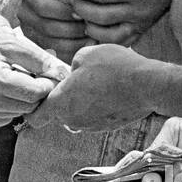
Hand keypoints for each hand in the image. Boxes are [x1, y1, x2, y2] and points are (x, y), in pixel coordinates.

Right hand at [0, 28, 70, 130]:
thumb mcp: (8, 44)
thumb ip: (38, 59)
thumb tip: (63, 74)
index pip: (36, 93)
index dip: (46, 83)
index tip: (44, 73)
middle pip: (28, 106)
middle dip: (33, 92)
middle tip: (25, 75)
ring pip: (17, 114)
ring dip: (19, 100)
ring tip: (6, 81)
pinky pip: (3, 120)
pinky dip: (5, 107)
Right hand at [18, 0, 91, 62]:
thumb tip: (82, 11)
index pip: (45, 7)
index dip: (65, 13)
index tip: (82, 14)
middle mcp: (25, 15)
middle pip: (48, 28)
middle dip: (73, 29)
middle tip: (90, 27)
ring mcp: (29, 32)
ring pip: (52, 44)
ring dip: (74, 42)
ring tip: (90, 37)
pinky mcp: (37, 45)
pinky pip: (55, 54)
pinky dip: (72, 51)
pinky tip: (84, 45)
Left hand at [25, 43, 161, 131]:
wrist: (148, 85)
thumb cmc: (114, 67)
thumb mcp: (84, 54)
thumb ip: (69, 66)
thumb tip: (71, 72)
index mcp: (61, 104)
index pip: (35, 118)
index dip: (32, 108)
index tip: (37, 96)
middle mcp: (73, 120)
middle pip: (56, 115)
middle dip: (59, 100)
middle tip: (70, 80)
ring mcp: (91, 126)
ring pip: (76, 115)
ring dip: (79, 103)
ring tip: (93, 83)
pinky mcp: (107, 127)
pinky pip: (93, 117)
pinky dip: (95, 106)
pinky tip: (107, 90)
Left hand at [66, 0, 181, 45]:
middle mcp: (139, 11)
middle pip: (100, 16)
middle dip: (79, 7)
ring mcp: (140, 25)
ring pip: (106, 35)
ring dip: (88, 25)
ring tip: (81, 13)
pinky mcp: (141, 32)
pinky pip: (118, 43)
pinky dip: (101, 39)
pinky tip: (93, 26)